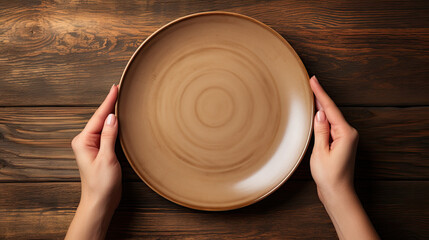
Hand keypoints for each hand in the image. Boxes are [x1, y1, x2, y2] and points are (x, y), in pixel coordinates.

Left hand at [66, 85, 120, 239]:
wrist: (100, 202)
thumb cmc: (101, 185)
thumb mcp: (107, 159)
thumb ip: (109, 136)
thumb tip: (112, 117)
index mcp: (84, 141)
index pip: (99, 117)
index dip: (108, 101)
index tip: (115, 88)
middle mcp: (86, 142)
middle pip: (100, 118)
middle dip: (110, 104)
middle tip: (119, 89)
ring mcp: (93, 147)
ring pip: (104, 125)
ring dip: (112, 114)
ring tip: (120, 100)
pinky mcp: (100, 152)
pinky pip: (107, 134)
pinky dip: (114, 125)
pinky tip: (119, 120)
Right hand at [309, 76, 357, 200]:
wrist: (338, 193)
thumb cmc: (329, 176)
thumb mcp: (321, 152)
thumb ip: (321, 131)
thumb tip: (320, 113)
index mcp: (345, 134)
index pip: (330, 108)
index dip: (320, 93)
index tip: (314, 80)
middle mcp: (349, 133)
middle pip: (332, 111)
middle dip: (320, 97)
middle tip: (311, 82)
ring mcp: (346, 138)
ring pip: (331, 118)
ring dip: (321, 107)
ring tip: (311, 94)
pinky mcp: (341, 143)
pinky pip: (331, 126)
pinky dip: (323, 119)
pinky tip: (317, 114)